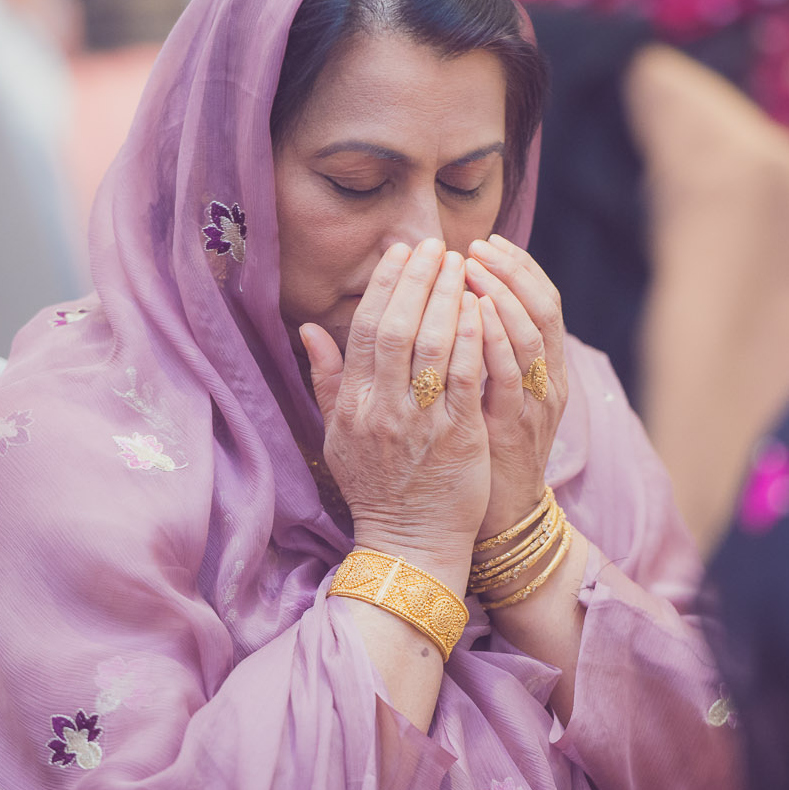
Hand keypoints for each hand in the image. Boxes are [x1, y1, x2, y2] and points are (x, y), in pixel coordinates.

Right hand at [302, 240, 490, 585]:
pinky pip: (466, 377)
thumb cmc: (375, 487)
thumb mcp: (337, 436)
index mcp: (353, 405)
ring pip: (433, 345)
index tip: (402, 252)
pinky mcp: (459, 438)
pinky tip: (482, 307)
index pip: (364, 329)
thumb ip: (327, 380)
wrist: (408, 545)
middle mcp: (382, 409)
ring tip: (463, 265)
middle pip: (397, 328)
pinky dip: (473, 338)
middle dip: (417, 280)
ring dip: (448, 298)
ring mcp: (421, 423)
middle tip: (435, 245)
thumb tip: (306, 330)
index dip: (384, 285)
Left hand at [464, 235, 567, 539]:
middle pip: (542, 307)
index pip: (542, 300)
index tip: (486, 242)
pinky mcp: (517, 426)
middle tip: (477, 246)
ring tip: (472, 267)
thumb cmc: (484, 449)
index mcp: (544, 366)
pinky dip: (494, 337)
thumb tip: (457, 300)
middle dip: (511, 271)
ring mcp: (536, 402)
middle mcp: (548, 378)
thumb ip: (481, 348)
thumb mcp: (489, 392)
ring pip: (531, 333)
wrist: (497, 515)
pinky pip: (509, 373)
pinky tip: (474, 311)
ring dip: (501, 295)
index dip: (517, 268)